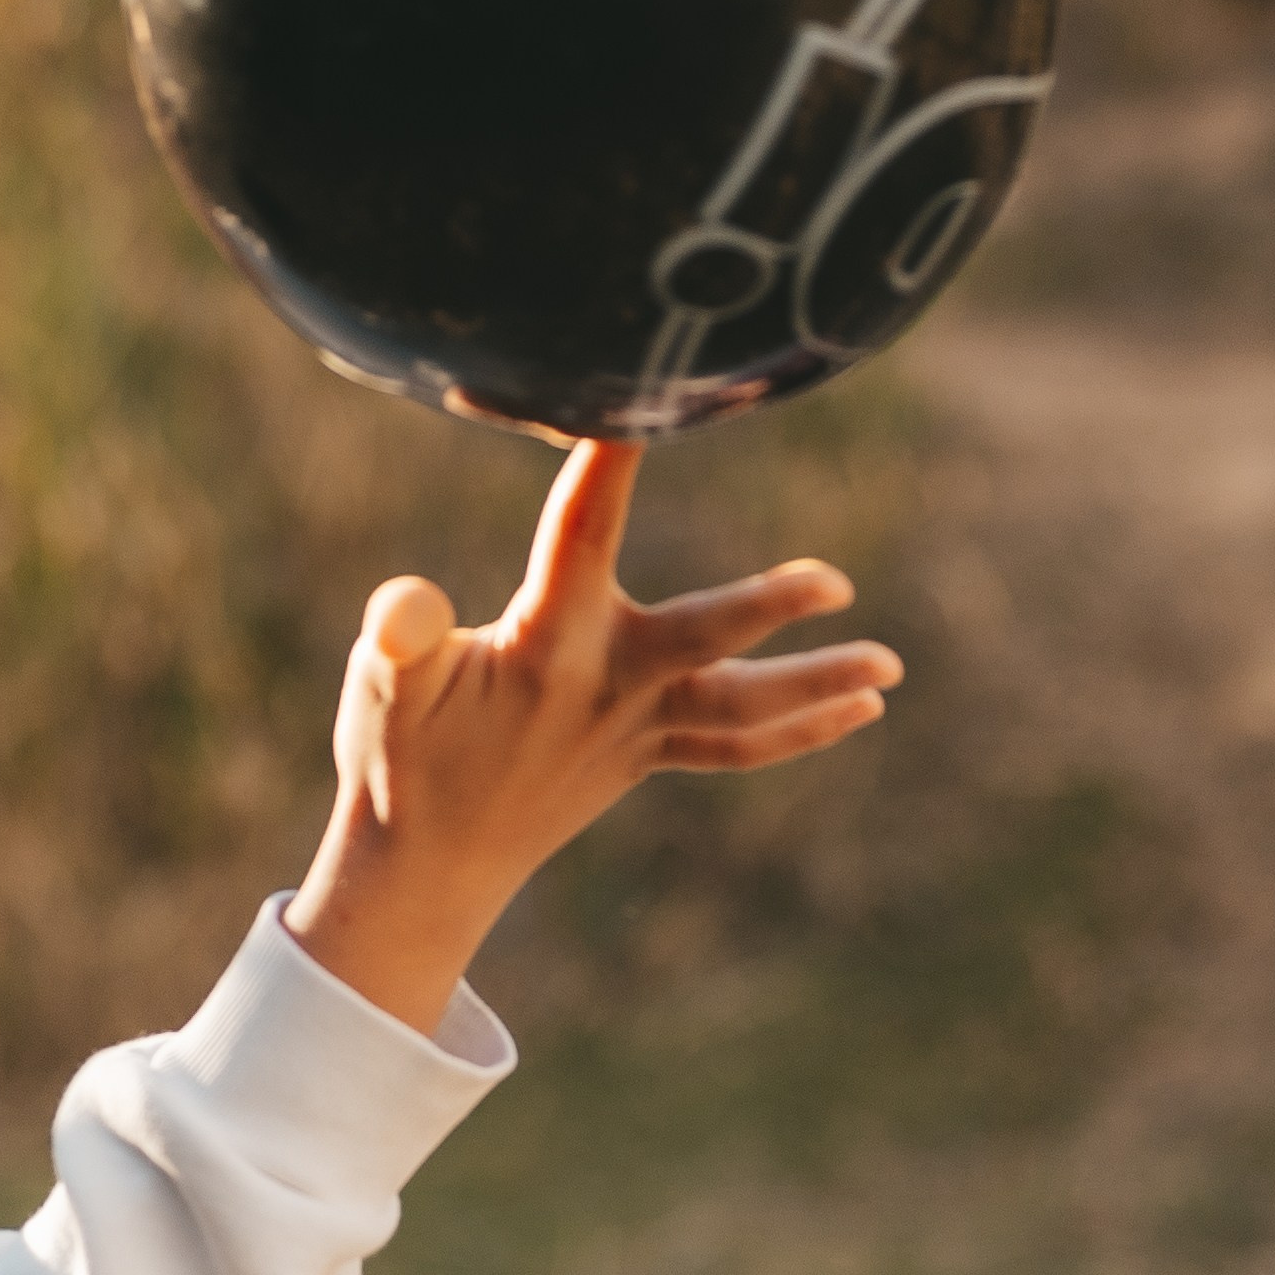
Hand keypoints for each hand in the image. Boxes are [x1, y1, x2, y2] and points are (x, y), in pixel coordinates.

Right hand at [282, 438, 901, 1031]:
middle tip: (839, 583)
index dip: (605, 470)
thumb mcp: (383, 687)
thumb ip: (399, 637)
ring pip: (739, 709)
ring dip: (816, 686)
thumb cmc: (399, 757)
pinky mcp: (647, 754)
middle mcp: (604, 689)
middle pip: (698, 642)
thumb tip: (408, 600)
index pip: (578, 540)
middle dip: (765, 609)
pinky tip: (861, 708)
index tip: (637, 408)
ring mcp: (634, 730)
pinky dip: (799, 729)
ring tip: (891, 669)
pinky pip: (733, 746)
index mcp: (542, 650)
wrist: (427, 865)